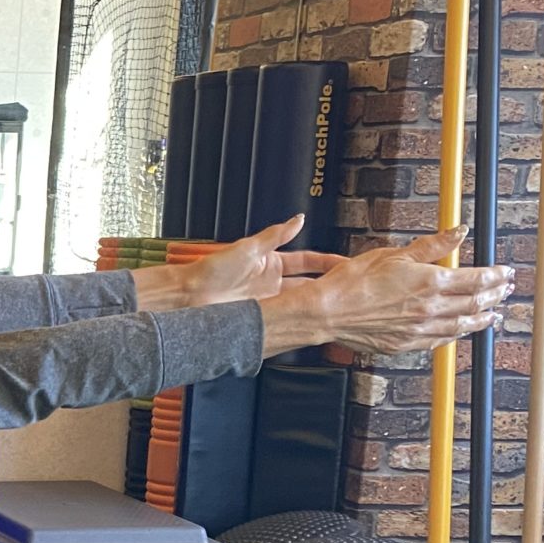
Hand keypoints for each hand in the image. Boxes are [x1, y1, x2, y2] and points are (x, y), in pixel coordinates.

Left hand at [136, 215, 343, 311]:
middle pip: (309, 284)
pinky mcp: (262, 316)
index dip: (328, 262)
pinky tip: (313, 324)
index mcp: (272, 262)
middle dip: (329, 286)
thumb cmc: (213, 269)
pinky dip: (299, 320)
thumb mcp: (248, 247)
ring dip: (317, 304)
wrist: (191, 296)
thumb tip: (298, 218)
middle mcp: (273, 282)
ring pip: (300, 302)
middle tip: (352, 289)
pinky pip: (285, 318)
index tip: (348, 264)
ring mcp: (268, 301)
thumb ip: (276, 235)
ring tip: (338, 309)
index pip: (308, 261)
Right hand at [260, 227, 510, 357]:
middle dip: (495, 296)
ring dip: (482, 319)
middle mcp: (430, 309)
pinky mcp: (405, 344)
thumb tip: (458, 233)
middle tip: (505, 290)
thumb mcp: (393, 254)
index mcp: (430, 283)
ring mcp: (419, 329)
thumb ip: (431, 246)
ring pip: (462, 326)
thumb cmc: (353, 283)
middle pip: (475, 304)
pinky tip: (460, 331)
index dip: (495, 276)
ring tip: (493, 314)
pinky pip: (440, 341)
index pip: (476, 280)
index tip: (505, 272)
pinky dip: (456, 335)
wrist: (327, 312)